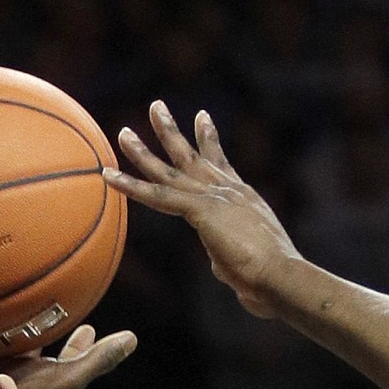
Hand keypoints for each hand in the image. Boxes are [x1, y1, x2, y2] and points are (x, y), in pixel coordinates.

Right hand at [0, 323, 135, 388]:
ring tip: (0, 302)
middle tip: (49, 310)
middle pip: (31, 345)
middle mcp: (14, 370)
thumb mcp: (68, 377)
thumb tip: (133, 339)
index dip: (79, 344)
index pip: (67, 356)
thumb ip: (97, 361)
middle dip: (40, 330)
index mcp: (42, 374)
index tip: (90, 326)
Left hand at [106, 102, 298, 316]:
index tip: (201, 117)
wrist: (280, 275)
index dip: (209, 141)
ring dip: (143, 151)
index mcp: (242, 199)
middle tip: (156, 108)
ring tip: (122, 133)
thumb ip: (225, 257)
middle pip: (192, 156)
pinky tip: (108, 176)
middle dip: (172, 132)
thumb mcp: (245, 264)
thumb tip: (215, 262)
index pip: (220, 165)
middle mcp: (227, 190)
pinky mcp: (200, 210)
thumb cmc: (270, 280)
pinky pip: (157, 195)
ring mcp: (213, 197)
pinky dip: (130, 185)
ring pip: (169, 170)